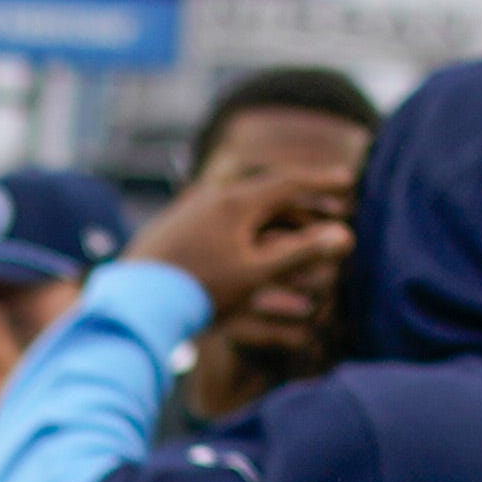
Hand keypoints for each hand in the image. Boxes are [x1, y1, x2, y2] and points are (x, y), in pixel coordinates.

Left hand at [125, 160, 343, 327]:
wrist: (133, 300)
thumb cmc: (199, 290)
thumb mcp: (255, 273)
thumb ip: (301, 253)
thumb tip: (344, 236)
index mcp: (235, 201)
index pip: (288, 182)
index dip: (321, 182)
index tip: (347, 180)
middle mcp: (212, 197)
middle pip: (267, 191)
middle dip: (302, 199)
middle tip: (331, 203)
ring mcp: (190, 210)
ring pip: (243, 205)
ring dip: (275, 213)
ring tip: (297, 223)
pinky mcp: (174, 228)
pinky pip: (221, 217)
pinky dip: (247, 224)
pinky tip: (248, 237)